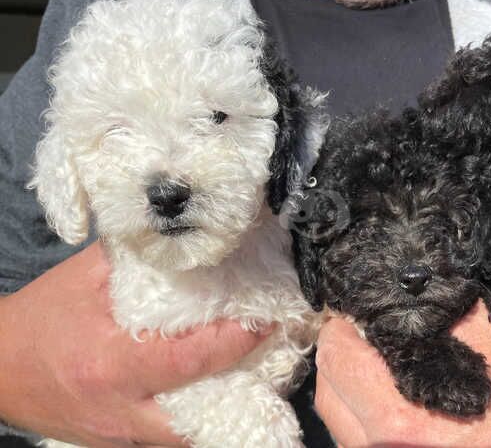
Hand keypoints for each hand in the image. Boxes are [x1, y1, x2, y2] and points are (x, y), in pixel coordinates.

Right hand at [0, 242, 270, 447]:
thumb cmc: (42, 318)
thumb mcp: (85, 278)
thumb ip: (136, 259)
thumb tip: (184, 241)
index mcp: (113, 362)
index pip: (192, 355)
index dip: (237, 339)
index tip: (265, 320)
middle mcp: (122, 410)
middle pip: (203, 409)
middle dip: (245, 383)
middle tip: (269, 351)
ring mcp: (121, 436)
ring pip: (190, 435)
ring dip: (226, 405)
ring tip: (252, 371)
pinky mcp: (118, 444)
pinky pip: (170, 438)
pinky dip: (198, 417)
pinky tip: (215, 390)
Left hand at [315, 302, 490, 446]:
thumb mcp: (489, 334)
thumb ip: (432, 306)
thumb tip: (391, 281)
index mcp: (402, 414)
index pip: (336, 355)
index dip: (344, 323)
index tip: (359, 312)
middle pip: (328, 391)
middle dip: (343, 352)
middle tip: (368, 333)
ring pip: (340, 419)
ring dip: (351, 384)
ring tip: (381, 362)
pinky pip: (361, 439)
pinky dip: (365, 412)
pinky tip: (397, 391)